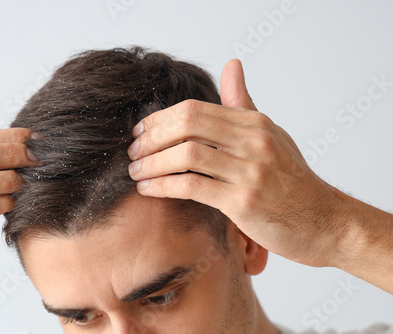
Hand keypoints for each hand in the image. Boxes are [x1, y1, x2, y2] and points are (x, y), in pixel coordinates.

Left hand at [126, 60, 347, 267]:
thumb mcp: (271, 135)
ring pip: (186, 155)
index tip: (140, 132)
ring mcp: (250, 170)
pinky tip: (148, 190)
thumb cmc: (293, 181)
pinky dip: (163, 186)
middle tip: (132, 152)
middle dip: (151, 138)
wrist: (325, 222)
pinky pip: (192, 187)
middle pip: (187, 125)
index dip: (160, 119)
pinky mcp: (244, 201)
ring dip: (151, 163)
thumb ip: (243, 103)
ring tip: (135, 172)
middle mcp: (253, 141)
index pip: (195, 109)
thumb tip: (231, 65)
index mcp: (254, 123)